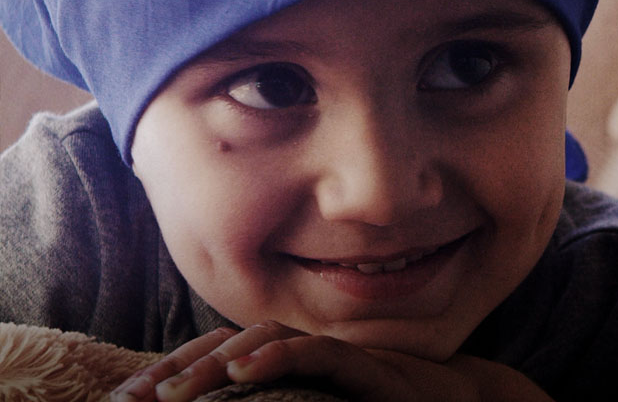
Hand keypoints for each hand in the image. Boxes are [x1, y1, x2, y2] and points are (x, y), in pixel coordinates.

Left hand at [110, 320, 551, 401]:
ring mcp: (335, 354)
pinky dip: (279, 358)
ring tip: (175, 395)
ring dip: (215, 364)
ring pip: (265, 341)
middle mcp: (306, 351)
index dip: (173, 369)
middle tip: (135, 400)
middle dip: (179, 368)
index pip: (220, 355)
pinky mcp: (367, 366)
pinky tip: (243, 374)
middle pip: (229, 343)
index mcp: (290, 363)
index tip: (132, 399)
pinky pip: (318, 354)